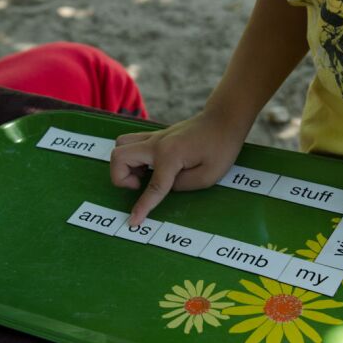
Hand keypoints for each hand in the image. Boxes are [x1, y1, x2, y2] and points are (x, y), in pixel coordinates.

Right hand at [110, 111, 246, 224]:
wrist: (223, 119)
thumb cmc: (221, 147)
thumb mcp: (209, 176)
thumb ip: (183, 185)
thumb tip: (166, 187)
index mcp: (171, 155)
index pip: (153, 187)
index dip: (142, 207)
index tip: (133, 222)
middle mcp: (157, 144)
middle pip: (118, 157)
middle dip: (121, 178)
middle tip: (141, 185)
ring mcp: (154, 137)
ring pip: (120, 145)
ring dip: (125, 165)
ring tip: (143, 175)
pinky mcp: (156, 135)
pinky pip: (131, 142)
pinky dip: (132, 156)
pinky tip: (149, 165)